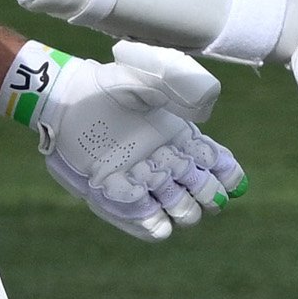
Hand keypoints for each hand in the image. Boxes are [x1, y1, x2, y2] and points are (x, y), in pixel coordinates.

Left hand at [18, 41, 244, 239]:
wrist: (69, 100)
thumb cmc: (110, 84)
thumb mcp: (153, 75)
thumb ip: (187, 85)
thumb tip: (208, 113)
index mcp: (183, 139)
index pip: (221, 167)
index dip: (228, 176)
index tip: (224, 176)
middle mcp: (169, 165)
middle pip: (205, 195)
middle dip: (205, 193)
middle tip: (187, 177)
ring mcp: (146, 185)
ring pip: (182, 212)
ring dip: (178, 205)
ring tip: (155, 182)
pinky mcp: (120, 198)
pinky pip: (149, 223)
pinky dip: (152, 219)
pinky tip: (140, 200)